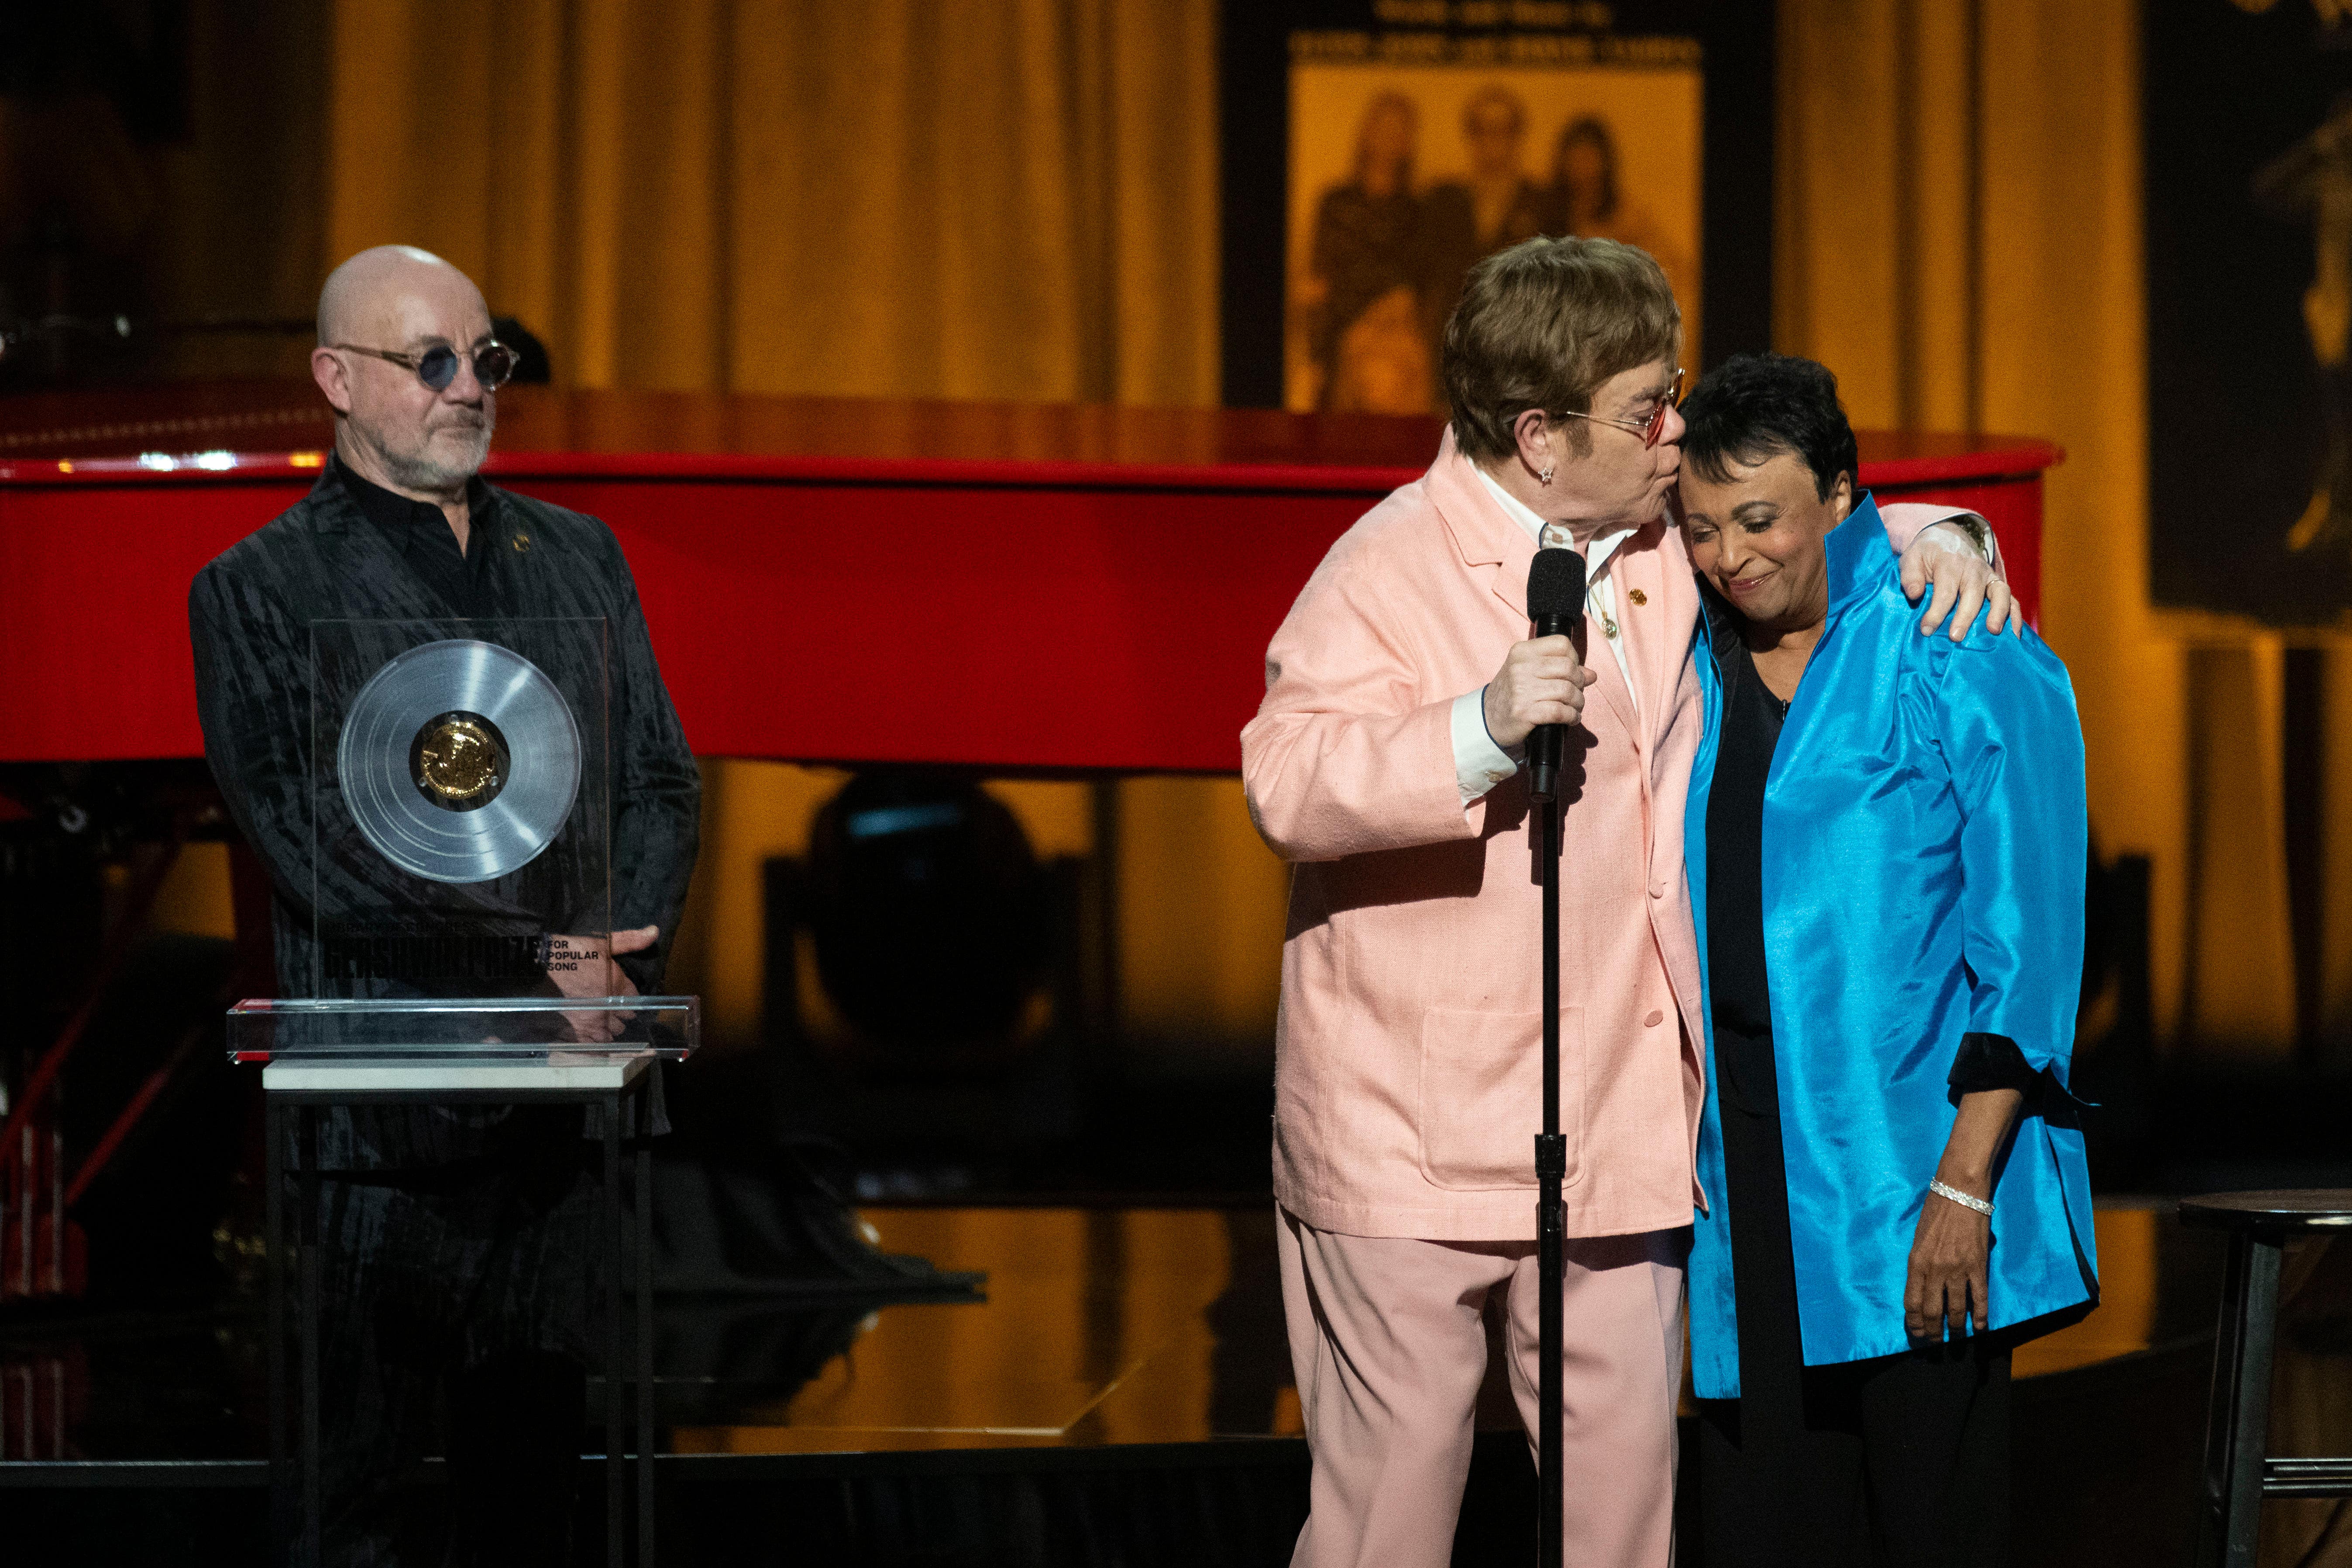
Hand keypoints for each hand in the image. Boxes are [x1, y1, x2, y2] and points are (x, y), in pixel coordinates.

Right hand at [545, 926, 656, 1042]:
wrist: (536, 966)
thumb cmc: (569, 952)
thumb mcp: (602, 942)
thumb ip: (631, 941)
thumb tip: (654, 931)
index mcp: (619, 987)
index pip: (634, 1001)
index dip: (628, 998)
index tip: (619, 995)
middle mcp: (608, 1009)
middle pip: (623, 1021)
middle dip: (618, 1015)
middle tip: (607, 1007)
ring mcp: (591, 1024)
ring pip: (609, 1035)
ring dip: (605, 1029)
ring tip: (595, 1020)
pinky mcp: (573, 1034)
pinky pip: (591, 1047)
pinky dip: (592, 1044)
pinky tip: (589, 1037)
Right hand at [1483, 635, 1597, 748]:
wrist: (1487, 719)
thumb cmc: (1513, 693)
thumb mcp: (1530, 672)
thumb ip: (1560, 669)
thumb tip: (1592, 674)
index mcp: (1522, 651)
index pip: (1562, 644)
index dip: (1574, 658)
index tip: (1571, 672)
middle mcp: (1520, 667)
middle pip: (1568, 668)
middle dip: (1579, 683)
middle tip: (1576, 693)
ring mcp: (1521, 690)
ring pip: (1566, 690)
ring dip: (1577, 702)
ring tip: (1575, 708)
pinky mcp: (1524, 712)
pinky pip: (1559, 711)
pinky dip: (1571, 716)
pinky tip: (1570, 719)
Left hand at [1899, 522, 2014, 640]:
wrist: (1948, 538)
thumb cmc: (1927, 554)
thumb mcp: (1911, 558)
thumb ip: (1910, 575)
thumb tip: (1914, 594)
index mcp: (1950, 562)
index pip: (1945, 591)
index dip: (1936, 613)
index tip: (1926, 630)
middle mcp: (1973, 568)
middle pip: (1973, 595)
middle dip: (1965, 617)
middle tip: (1955, 638)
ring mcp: (1989, 576)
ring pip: (1999, 594)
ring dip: (1999, 613)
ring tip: (1993, 632)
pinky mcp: (1997, 585)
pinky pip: (2011, 600)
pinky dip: (2015, 617)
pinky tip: (2014, 635)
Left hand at [1904, 1180, 1992, 1340]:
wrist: (1959, 1192)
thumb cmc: (1936, 1211)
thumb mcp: (1918, 1238)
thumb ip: (1920, 1263)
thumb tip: (1923, 1284)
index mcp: (1916, 1262)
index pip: (1911, 1302)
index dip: (1914, 1322)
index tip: (1917, 1333)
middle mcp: (1934, 1270)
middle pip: (1932, 1311)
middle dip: (1933, 1332)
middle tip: (1935, 1344)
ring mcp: (1957, 1270)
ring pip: (1956, 1310)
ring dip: (1956, 1330)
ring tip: (1956, 1341)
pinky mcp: (1978, 1267)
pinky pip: (1980, 1299)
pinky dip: (1981, 1317)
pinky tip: (1981, 1329)